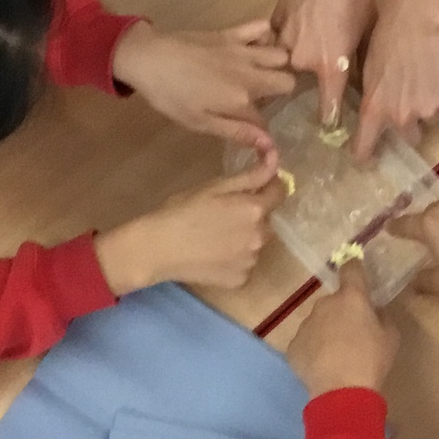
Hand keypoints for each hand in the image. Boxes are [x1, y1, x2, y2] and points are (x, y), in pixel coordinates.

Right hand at [95, 155, 280, 293]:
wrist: (158, 249)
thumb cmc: (182, 211)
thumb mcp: (214, 186)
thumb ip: (250, 175)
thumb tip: (275, 159)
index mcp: (255, 209)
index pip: (280, 192)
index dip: (270, 185)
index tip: (255, 185)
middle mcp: (260, 237)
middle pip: (266, 219)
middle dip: (253, 213)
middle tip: (223, 213)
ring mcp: (250, 261)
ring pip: (255, 243)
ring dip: (244, 237)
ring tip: (215, 236)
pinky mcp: (240, 280)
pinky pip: (244, 263)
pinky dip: (234, 258)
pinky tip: (212, 255)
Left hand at [112, 20, 296, 150]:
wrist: (149, 59)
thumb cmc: (171, 97)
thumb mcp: (200, 123)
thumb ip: (238, 133)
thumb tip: (271, 148)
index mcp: (241, 100)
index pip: (266, 120)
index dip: (262, 130)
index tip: (255, 132)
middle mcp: (250, 74)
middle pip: (288, 82)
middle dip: (282, 91)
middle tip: (264, 97)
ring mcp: (243, 51)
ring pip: (282, 55)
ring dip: (279, 64)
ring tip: (265, 72)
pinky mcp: (232, 33)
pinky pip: (262, 27)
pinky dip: (267, 35)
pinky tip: (256, 46)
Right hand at [271, 0, 375, 124]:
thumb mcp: (367, 30)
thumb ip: (359, 61)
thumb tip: (363, 83)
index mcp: (329, 67)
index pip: (326, 109)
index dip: (330, 121)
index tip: (332, 128)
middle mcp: (301, 62)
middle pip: (300, 86)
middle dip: (307, 84)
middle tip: (319, 70)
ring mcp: (281, 44)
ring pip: (286, 65)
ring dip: (294, 62)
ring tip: (308, 46)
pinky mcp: (271, 26)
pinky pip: (276, 43)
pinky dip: (285, 41)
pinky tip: (299, 27)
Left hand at [286, 261, 400, 397]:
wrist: (342, 392)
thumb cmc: (371, 361)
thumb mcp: (391, 337)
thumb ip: (383, 316)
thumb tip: (374, 310)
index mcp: (351, 298)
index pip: (351, 269)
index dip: (355, 268)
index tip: (357, 271)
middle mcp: (325, 304)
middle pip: (334, 301)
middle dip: (342, 312)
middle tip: (353, 334)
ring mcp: (305, 324)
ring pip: (318, 322)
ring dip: (327, 331)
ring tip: (337, 355)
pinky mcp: (293, 345)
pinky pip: (306, 342)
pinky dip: (314, 350)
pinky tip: (323, 366)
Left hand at [355, 0, 438, 159]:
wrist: (418, 17)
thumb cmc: (386, 34)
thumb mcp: (368, 68)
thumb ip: (373, 93)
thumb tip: (376, 104)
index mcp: (374, 110)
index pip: (365, 148)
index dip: (367, 155)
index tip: (371, 156)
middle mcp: (401, 118)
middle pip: (410, 137)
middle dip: (411, 124)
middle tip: (413, 101)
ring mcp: (428, 111)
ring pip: (432, 122)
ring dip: (431, 108)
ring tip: (430, 81)